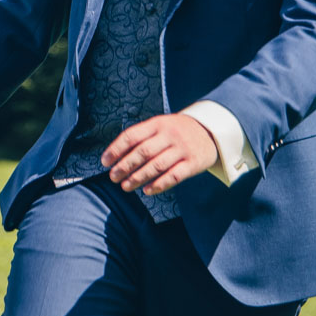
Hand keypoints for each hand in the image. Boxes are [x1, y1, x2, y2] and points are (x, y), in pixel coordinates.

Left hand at [101, 113, 218, 195]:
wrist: (211, 131)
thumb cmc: (177, 131)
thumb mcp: (160, 126)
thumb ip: (142, 137)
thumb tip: (116, 156)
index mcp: (157, 124)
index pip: (132, 136)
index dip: (116, 149)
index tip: (104, 162)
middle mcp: (170, 135)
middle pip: (143, 152)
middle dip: (125, 166)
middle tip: (113, 177)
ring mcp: (182, 149)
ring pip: (157, 165)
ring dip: (138, 178)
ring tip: (125, 186)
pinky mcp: (193, 163)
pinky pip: (174, 176)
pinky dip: (159, 185)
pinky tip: (147, 191)